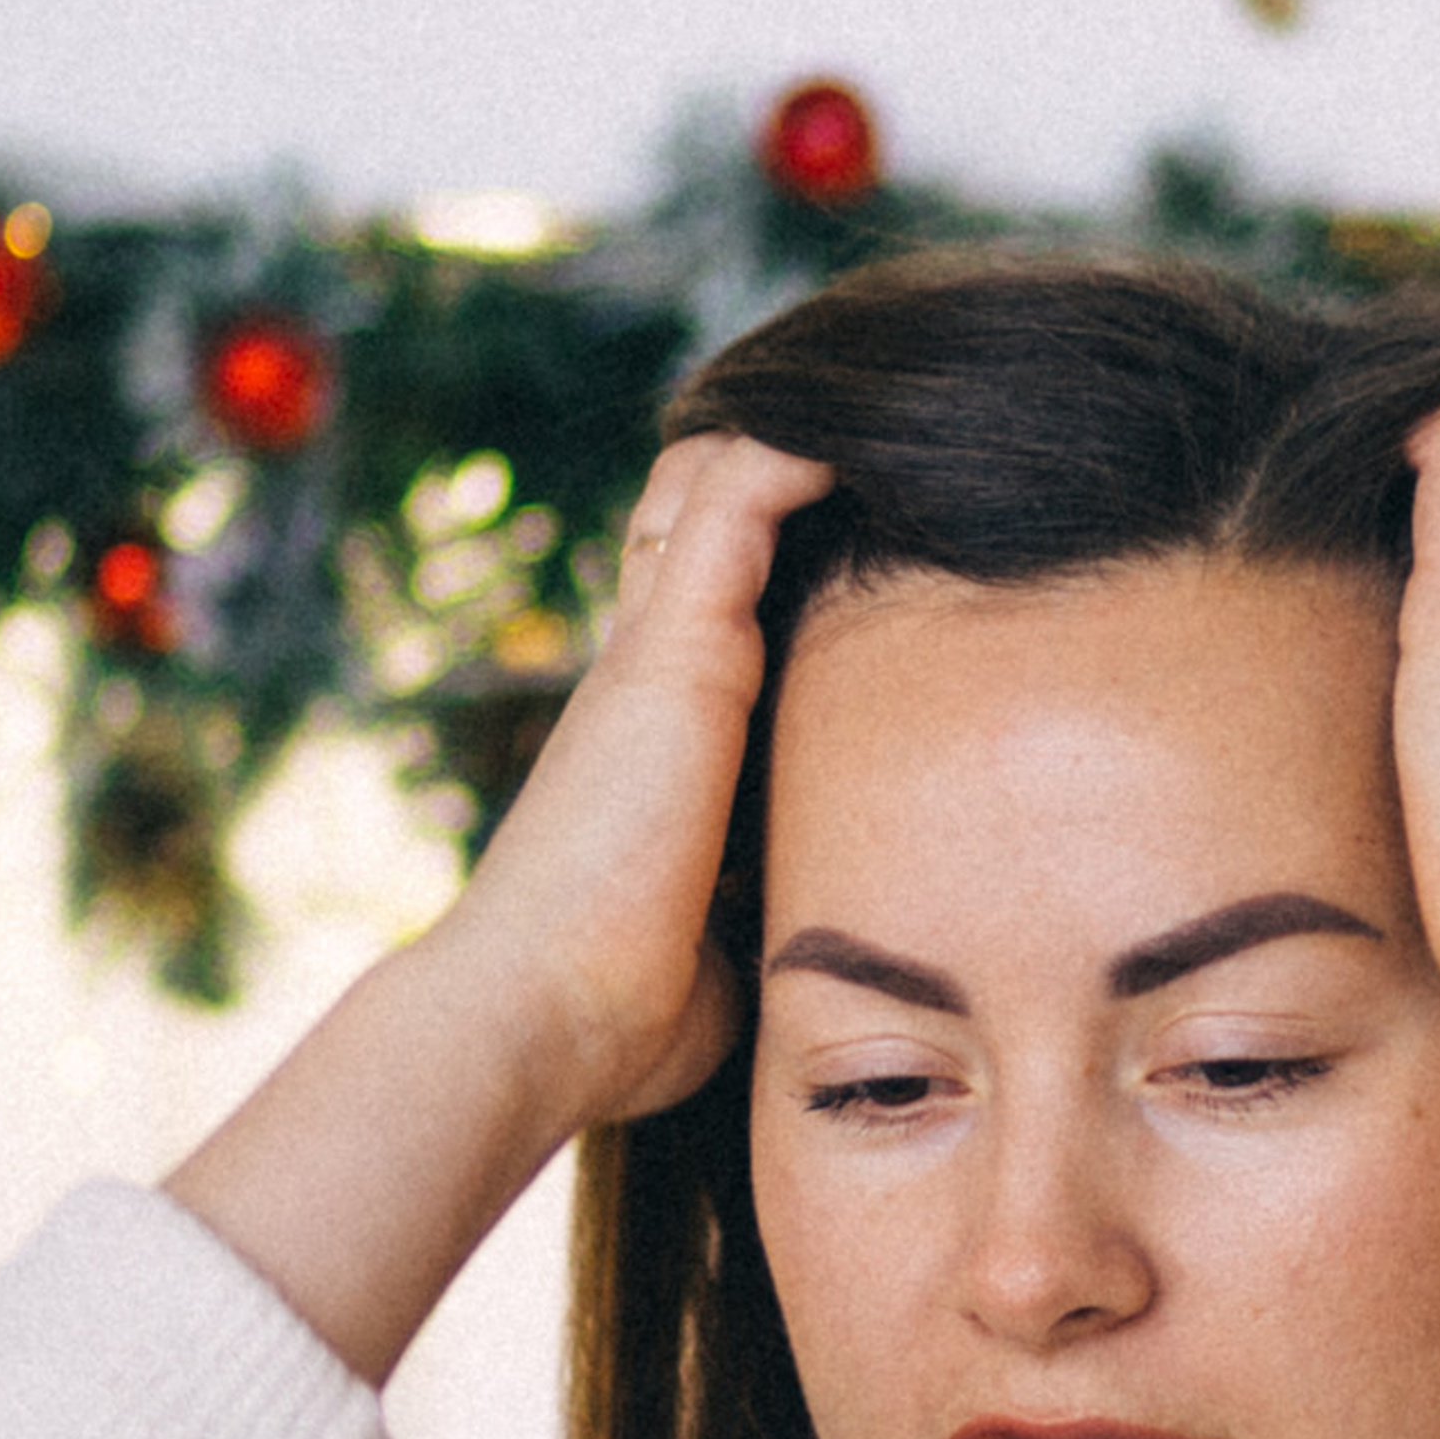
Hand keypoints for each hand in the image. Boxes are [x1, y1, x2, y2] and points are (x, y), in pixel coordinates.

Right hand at [435, 431, 833, 1131]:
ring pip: (711, 483)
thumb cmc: (625, 1014)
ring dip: (800, 447)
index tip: (873, 553)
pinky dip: (802, 449)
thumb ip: (765, 913)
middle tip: (899, 463)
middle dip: (788, 482)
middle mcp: (643, 678)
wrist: (539, 1015)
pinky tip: (877, 432)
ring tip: (900, 423)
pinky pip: (739, 494)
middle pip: (699, 520)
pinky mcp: (671, 648)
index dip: (775, 566)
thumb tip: (829, 948)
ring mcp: (650, 653)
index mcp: (656, 745)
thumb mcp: (726, 941)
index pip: (708, 613)